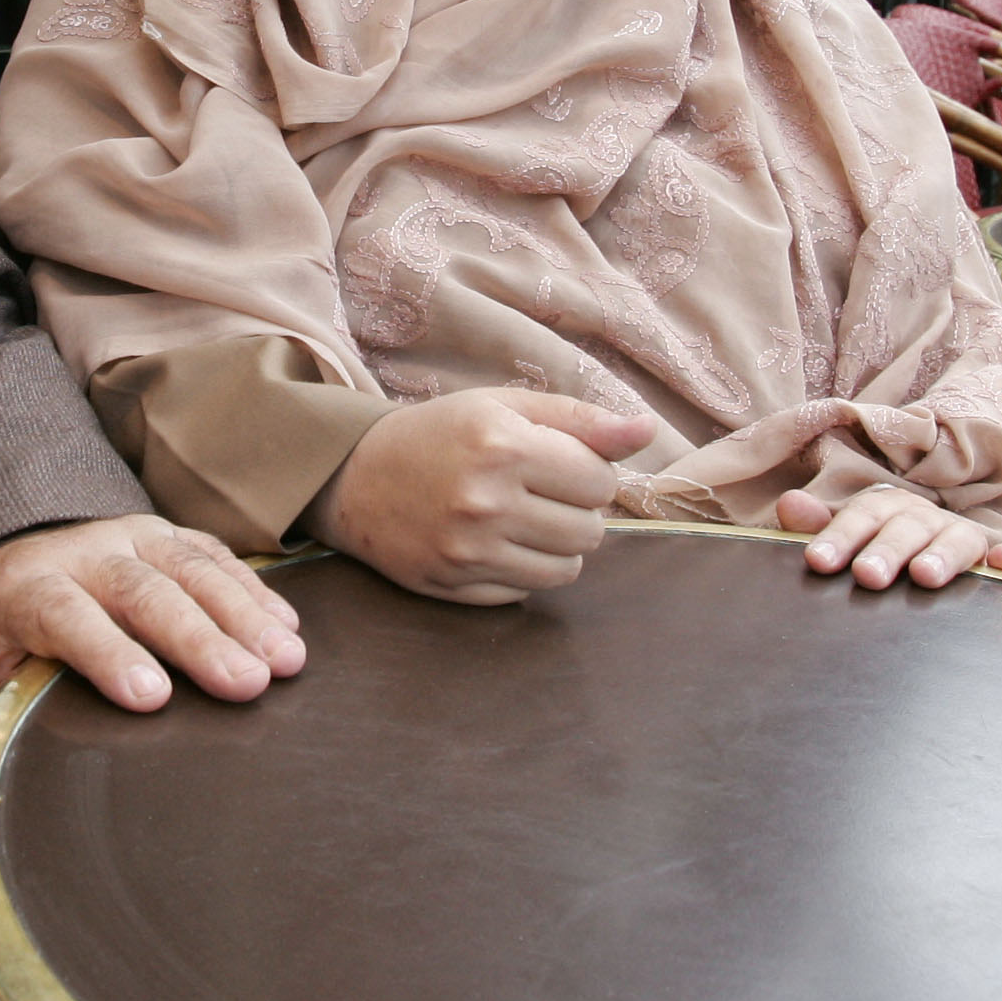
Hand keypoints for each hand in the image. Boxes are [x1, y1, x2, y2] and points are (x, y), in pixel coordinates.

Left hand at [0, 514, 308, 724]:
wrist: (2, 559)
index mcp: (24, 591)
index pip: (66, 616)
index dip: (108, 653)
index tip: (151, 697)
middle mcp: (81, 555)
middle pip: (142, 592)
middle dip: (198, 638)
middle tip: (246, 684)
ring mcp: (128, 539)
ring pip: (188, 569)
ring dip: (242, 614)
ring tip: (286, 661)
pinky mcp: (165, 537)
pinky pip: (214, 556)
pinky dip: (253, 591)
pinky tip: (286, 628)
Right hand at [305, 390, 657, 605]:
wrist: (353, 476)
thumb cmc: (440, 433)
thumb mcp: (505, 407)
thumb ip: (581, 420)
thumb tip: (648, 431)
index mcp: (504, 447)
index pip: (601, 483)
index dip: (590, 473)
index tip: (559, 464)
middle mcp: (486, 503)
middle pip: (590, 532)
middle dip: (576, 512)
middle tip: (540, 493)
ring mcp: (468, 552)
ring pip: (565, 571)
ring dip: (556, 547)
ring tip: (523, 520)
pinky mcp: (452, 587)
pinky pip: (525, 593)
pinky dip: (521, 572)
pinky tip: (494, 544)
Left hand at [778, 486, 1001, 589]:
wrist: (934, 552)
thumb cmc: (882, 548)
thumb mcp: (852, 536)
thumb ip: (822, 525)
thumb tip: (789, 504)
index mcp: (889, 509)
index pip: (863, 515)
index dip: (841, 535)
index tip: (818, 561)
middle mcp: (926, 520)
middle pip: (907, 528)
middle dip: (887, 550)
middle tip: (868, 576)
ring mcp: (962, 540)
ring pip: (956, 540)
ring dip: (942, 555)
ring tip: (925, 576)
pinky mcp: (994, 565)